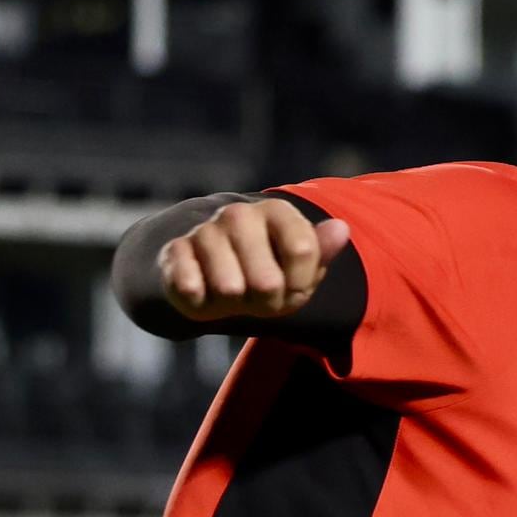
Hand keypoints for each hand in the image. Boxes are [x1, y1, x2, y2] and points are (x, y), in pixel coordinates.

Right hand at [157, 196, 349, 322]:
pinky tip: (204, 291)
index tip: (293, 286)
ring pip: (230, 289)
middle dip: (267, 302)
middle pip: (268, 281)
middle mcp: (239, 214)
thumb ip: (321, 252)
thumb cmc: (267, 273)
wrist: (212, 276)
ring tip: (233, 292)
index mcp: (276, 212)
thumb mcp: (301, 270)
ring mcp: (205, 230)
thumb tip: (341, 229)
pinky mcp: (175, 251)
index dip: (300, 283)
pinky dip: (201, 304)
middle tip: (259, 294)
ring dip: (234, 304)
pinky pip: (192, 289)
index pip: (302, 250)